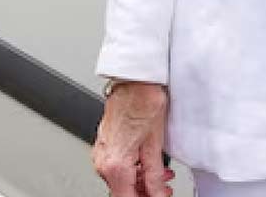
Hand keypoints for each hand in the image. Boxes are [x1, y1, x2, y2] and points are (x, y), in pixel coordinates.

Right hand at [92, 81, 173, 196]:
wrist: (135, 79)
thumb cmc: (144, 102)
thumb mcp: (155, 145)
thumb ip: (155, 176)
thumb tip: (158, 194)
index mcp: (115, 163)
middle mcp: (103, 159)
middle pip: (122, 192)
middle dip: (144, 193)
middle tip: (164, 191)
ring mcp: (101, 151)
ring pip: (120, 180)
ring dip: (140, 183)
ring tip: (161, 178)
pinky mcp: (104, 143)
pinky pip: (116, 166)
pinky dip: (133, 170)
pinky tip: (148, 166)